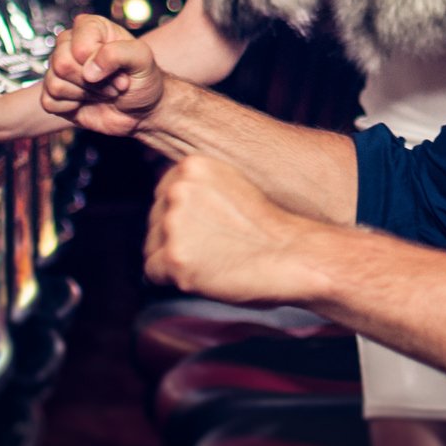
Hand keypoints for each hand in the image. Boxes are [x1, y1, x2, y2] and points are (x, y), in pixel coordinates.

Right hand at [42, 13, 164, 135]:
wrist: (142, 111)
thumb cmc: (143, 80)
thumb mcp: (143, 59)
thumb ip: (119, 53)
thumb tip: (89, 69)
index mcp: (91, 27)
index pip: (80, 46)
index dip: (100, 63)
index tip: (121, 72)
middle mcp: (71, 44)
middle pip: (62, 63)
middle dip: (93, 82)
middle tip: (113, 85)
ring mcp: (61, 69)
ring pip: (55, 83)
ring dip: (85, 95)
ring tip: (103, 92)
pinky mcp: (55, 93)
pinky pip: (49, 102)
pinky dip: (71, 108)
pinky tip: (87, 101)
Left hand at [144, 155, 321, 303]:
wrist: (293, 254)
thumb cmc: (269, 227)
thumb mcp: (231, 187)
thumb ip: (198, 189)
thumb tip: (167, 207)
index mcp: (192, 165)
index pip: (163, 195)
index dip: (183, 218)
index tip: (208, 229)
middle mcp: (178, 189)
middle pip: (154, 221)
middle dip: (176, 238)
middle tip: (214, 248)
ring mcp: (174, 223)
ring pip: (152, 248)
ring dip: (176, 259)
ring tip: (214, 260)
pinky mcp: (175, 257)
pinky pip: (153, 273)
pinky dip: (174, 280)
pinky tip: (205, 275)